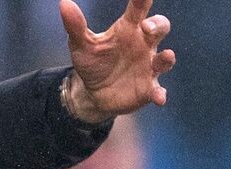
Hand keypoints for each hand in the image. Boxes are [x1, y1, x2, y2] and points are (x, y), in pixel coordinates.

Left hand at [60, 0, 175, 122]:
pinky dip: (160, 93)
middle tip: (147, 27)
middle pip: (160, 28)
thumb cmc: (93, 62)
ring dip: (166, 58)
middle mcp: (143, 44)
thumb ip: (75, 25)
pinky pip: (158, 90)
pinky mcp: (148, 88)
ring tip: (166, 56)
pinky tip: (159, 98)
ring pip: (164, 59)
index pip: (138, 9)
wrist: (93, 93)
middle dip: (158, 25)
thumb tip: (64, 3)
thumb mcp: (81, 44)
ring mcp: (148, 66)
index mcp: (128, 29)